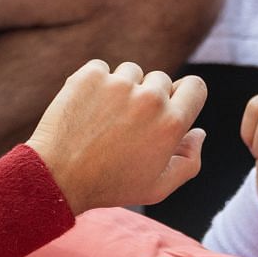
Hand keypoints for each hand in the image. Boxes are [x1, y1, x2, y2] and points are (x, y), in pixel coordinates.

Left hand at [26, 60, 207, 213]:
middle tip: (127, 124)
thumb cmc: (110, 185)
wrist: (58, 176)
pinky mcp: (90, 76)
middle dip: (149, 96)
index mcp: (172, 123)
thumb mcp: (158, 187)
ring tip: (104, 118)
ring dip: (122, 88)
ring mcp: (119, 83)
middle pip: (161, 79)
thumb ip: (189, 161)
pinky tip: (87, 108)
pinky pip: (101, 68)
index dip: (184, 94)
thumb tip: (199, 132)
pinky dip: (95, 83)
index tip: (169, 104)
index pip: (195, 86)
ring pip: (131, 72)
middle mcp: (150, 98)